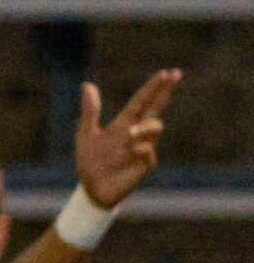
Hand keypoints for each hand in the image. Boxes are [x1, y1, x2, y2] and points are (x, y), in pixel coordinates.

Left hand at [75, 69, 181, 208]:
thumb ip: (90, 112)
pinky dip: (140, 148)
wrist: (92, 190)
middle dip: (165, 91)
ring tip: (129, 134)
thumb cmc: (91, 162)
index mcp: (124, 124)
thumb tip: (87, 84)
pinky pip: (147, 151)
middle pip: (156, 108)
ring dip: (145, 127)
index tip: (166, 73)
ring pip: (154, 128)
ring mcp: (144, 148)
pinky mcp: (145, 164)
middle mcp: (138, 133)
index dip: (153, 88)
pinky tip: (131, 149)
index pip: (142, 101)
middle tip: (175, 74)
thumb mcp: (86, 135)